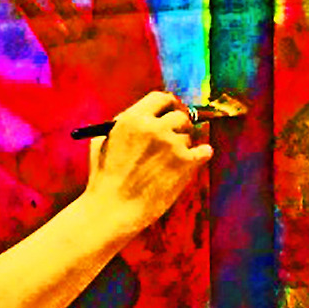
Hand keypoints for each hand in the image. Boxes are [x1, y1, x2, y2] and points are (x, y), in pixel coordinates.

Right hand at [85, 91, 211, 235]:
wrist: (113, 209)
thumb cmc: (104, 179)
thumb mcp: (103, 141)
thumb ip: (124, 124)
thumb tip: (146, 115)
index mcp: (133, 118)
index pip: (161, 98)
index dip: (169, 105)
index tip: (171, 111)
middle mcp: (155, 127)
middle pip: (180, 116)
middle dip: (180, 127)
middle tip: (178, 137)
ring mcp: (172, 145)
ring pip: (189, 138)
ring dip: (184, 147)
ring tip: (168, 165)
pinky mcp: (186, 163)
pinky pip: (205, 151)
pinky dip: (202, 155)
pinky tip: (197, 158)